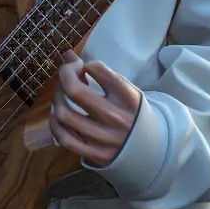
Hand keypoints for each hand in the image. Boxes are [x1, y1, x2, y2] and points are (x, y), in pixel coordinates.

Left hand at [46, 52, 141, 167]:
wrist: (154, 148)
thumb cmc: (134, 113)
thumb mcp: (126, 90)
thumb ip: (100, 74)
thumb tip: (67, 54)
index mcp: (128, 97)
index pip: (97, 69)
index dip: (83, 64)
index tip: (83, 68)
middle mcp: (116, 117)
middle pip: (74, 91)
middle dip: (64, 76)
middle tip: (65, 75)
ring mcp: (104, 138)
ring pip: (64, 114)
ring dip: (56, 99)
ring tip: (61, 95)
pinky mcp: (95, 154)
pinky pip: (64, 138)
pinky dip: (55, 124)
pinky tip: (57, 115)